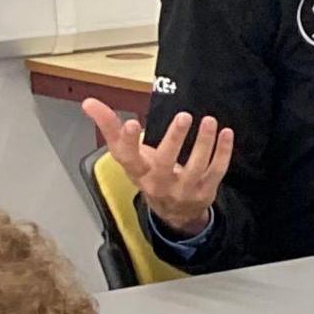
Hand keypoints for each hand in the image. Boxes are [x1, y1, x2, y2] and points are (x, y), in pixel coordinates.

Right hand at [83, 96, 232, 230]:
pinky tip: (225, 133)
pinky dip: (223, 152)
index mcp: (137, 171)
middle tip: (183, 116)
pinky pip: (216, 171)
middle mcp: (159, 182)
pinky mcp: (205, 191)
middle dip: (174, 139)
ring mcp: (183, 189)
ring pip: (195, 165)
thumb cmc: (148, 174)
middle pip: (164, 162)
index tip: (131, 123)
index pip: (128, 157)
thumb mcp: (128, 156)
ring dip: (204, 142)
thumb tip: (88, 102)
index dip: (128, 141)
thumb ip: (109, 127)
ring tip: (209, 120)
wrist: (173, 212)